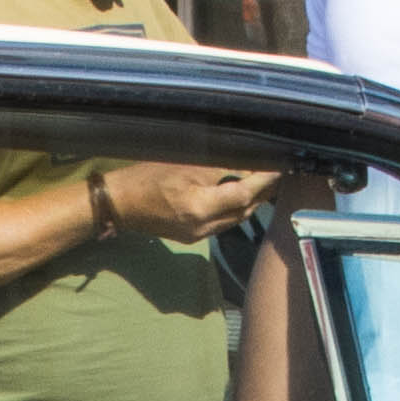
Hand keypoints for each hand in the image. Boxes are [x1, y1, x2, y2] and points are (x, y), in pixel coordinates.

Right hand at [98, 159, 277, 240]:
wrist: (119, 203)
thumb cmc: (146, 177)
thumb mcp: (184, 163)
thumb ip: (219, 166)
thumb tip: (247, 163)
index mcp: (199, 208)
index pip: (243, 194)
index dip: (264, 180)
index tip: (279, 166)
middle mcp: (202, 227)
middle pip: (244, 211)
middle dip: (262, 192)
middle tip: (277, 172)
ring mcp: (197, 235)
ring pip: (236, 219)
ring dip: (251, 201)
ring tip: (264, 182)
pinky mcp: (193, 237)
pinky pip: (223, 223)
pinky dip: (235, 209)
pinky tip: (239, 195)